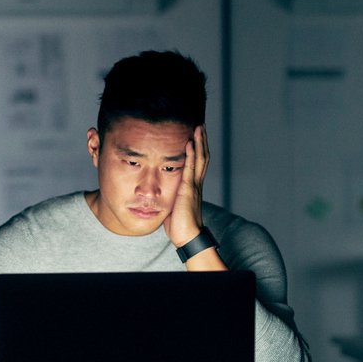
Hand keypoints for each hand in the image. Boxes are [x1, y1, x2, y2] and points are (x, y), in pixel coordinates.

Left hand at [164, 125, 208, 248]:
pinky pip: (189, 168)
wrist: (187, 236)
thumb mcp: (173, 206)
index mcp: (192, 186)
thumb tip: (160, 193)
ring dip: (199, 142)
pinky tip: (189, 143)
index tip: (197, 135)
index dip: (198, 148)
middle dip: (202, 140)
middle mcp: (196, 183)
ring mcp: (193, 185)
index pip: (197, 162)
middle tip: (201, 125)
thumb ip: (170, 196)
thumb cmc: (180, 225)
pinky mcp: (188, 190)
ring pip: (199, 159)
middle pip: (202, 156)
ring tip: (198, 127)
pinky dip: (191, 155)